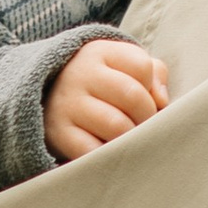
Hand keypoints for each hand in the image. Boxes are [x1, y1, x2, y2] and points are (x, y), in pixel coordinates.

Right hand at [44, 35, 169, 160]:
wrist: (45, 97)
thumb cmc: (100, 84)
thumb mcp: (123, 66)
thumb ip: (154, 73)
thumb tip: (162, 101)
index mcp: (99, 52)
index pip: (142, 67)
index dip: (152, 87)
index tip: (145, 97)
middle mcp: (80, 75)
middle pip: (133, 96)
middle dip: (147, 116)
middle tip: (143, 125)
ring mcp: (67, 104)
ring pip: (117, 126)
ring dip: (131, 138)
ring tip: (129, 139)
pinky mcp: (58, 133)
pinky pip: (95, 150)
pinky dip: (109, 155)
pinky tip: (109, 150)